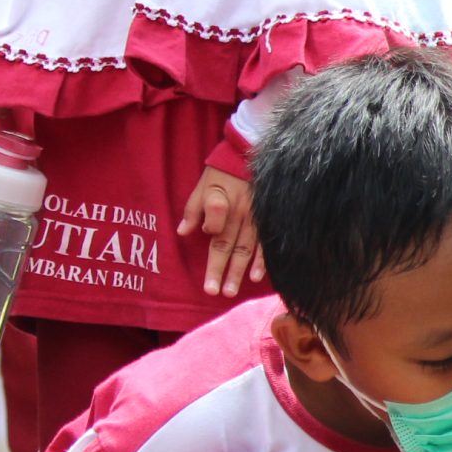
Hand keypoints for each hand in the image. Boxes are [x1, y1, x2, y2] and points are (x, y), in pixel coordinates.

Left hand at [178, 165, 261, 297]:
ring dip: (238, 271)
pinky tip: (257, 278)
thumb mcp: (203, 184)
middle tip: (213, 292)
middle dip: (220, 269)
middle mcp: (239, 214)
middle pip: (227, 244)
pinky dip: (262, 262)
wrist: (253, 159)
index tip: (208, 236)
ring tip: (230, 292)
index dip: (212, 227)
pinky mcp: (268, 223)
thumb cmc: (223, 174)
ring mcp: (256, 220)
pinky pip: (265, 245)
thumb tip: (182, 232)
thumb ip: (194, 209)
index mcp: (221, 202)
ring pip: (245, 249)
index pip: (216, 221)